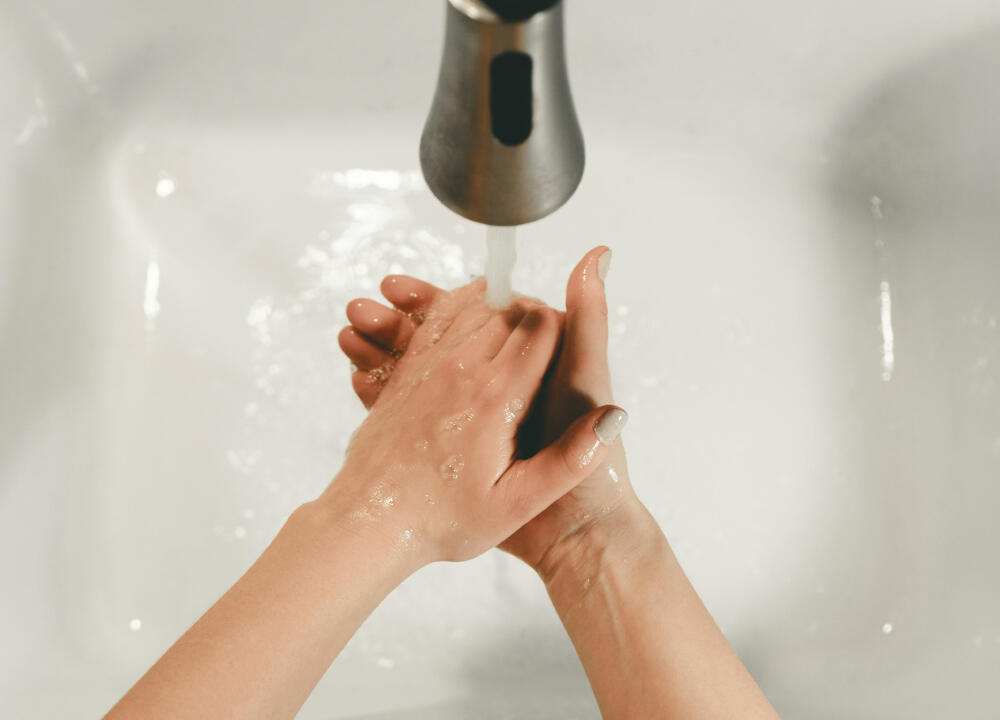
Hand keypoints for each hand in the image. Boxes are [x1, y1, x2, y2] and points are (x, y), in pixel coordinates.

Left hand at [326, 278, 626, 568]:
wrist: (369, 522)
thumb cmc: (443, 521)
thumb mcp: (516, 504)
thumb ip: (569, 462)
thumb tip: (612, 419)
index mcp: (498, 397)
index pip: (543, 326)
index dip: (564, 326)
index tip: (569, 345)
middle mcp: (462, 369)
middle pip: (509, 309)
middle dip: (533, 316)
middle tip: (545, 342)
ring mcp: (429, 366)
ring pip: (472, 307)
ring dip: (497, 310)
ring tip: (514, 331)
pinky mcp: (407, 372)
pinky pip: (436, 319)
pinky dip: (457, 311)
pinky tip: (470, 327)